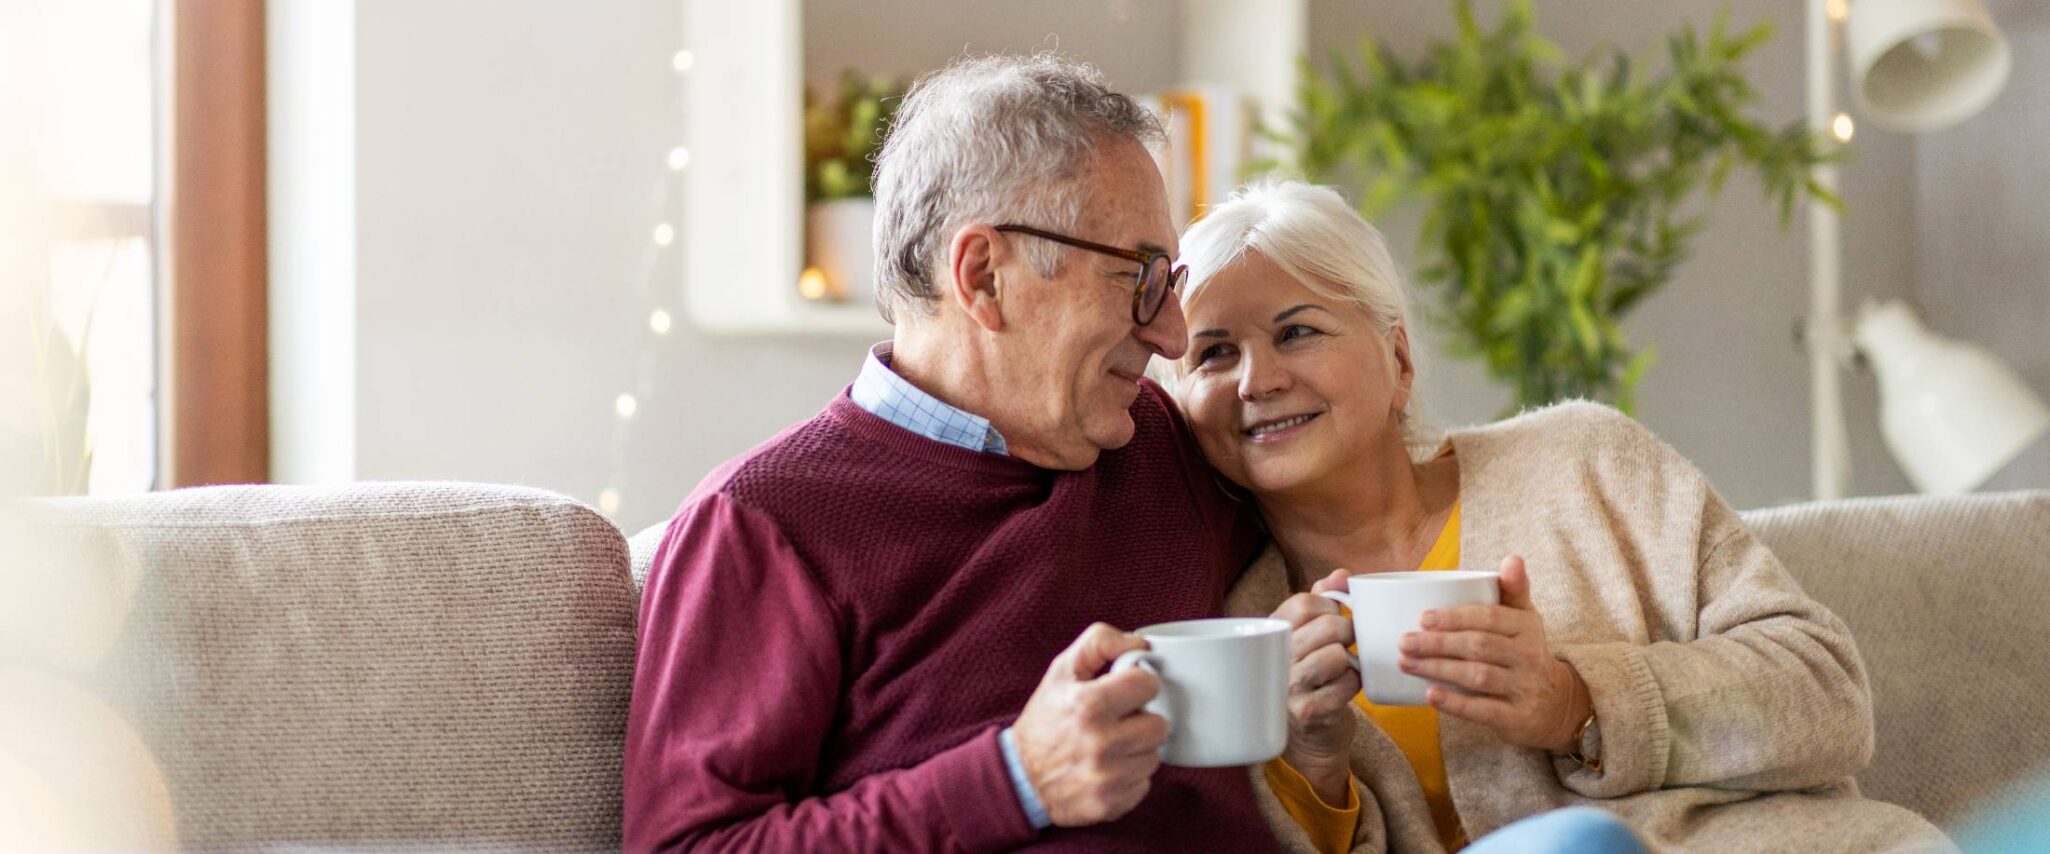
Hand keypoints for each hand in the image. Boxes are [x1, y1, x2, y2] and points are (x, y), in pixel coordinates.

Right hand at [1012, 623, 1171, 826]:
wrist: (1019, 778)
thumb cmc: (1045, 719)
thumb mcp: (1061, 671)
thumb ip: (1099, 643)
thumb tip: (1140, 644)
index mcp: (1089, 705)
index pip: (1148, 685)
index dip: (1139, 684)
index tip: (1128, 691)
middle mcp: (1100, 743)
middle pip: (1159, 725)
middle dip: (1142, 721)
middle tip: (1120, 722)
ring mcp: (1107, 778)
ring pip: (1155, 757)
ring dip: (1138, 750)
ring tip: (1112, 746)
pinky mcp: (1111, 804)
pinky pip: (1144, 784)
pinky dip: (1130, 777)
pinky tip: (1108, 769)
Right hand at [1269, 569, 1360, 804]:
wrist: (1307, 736)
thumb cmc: (1310, 675)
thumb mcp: (1308, 635)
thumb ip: (1322, 599)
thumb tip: (1342, 574)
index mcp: (1272, 633)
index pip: (1305, 601)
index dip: (1331, 604)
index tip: (1335, 615)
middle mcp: (1274, 659)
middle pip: (1327, 626)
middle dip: (1348, 631)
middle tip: (1347, 643)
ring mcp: (1289, 686)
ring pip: (1337, 655)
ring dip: (1350, 660)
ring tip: (1342, 667)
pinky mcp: (1308, 711)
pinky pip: (1347, 684)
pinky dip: (1354, 684)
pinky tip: (1343, 688)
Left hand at [1400, 555, 1591, 752]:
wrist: (1559, 704)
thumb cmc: (1526, 653)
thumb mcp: (1526, 619)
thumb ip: (1514, 589)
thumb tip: (1512, 557)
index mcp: (1526, 627)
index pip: (1489, 618)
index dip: (1455, 617)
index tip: (1423, 618)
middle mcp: (1529, 656)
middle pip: (1478, 646)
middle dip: (1438, 644)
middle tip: (1404, 642)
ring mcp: (1525, 688)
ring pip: (1478, 676)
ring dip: (1439, 669)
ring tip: (1407, 664)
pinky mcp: (1518, 718)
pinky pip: (1484, 710)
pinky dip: (1455, 703)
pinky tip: (1430, 695)